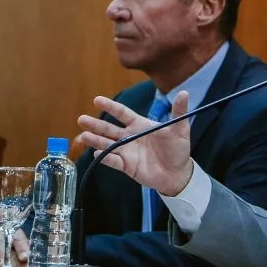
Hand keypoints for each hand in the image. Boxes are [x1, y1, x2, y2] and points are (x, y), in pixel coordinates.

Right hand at [77, 92, 193, 195]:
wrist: (178, 173)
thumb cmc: (178, 149)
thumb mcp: (180, 129)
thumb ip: (179, 112)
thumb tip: (185, 92)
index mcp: (140, 125)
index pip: (123, 113)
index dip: (110, 107)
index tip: (97, 100)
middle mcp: (130, 137)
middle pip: (110, 129)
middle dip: (96, 125)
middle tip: (81, 119)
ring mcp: (127, 152)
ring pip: (108, 145)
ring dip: (96, 141)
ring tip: (84, 136)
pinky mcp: (127, 166)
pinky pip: (114, 162)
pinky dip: (106, 158)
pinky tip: (97, 154)